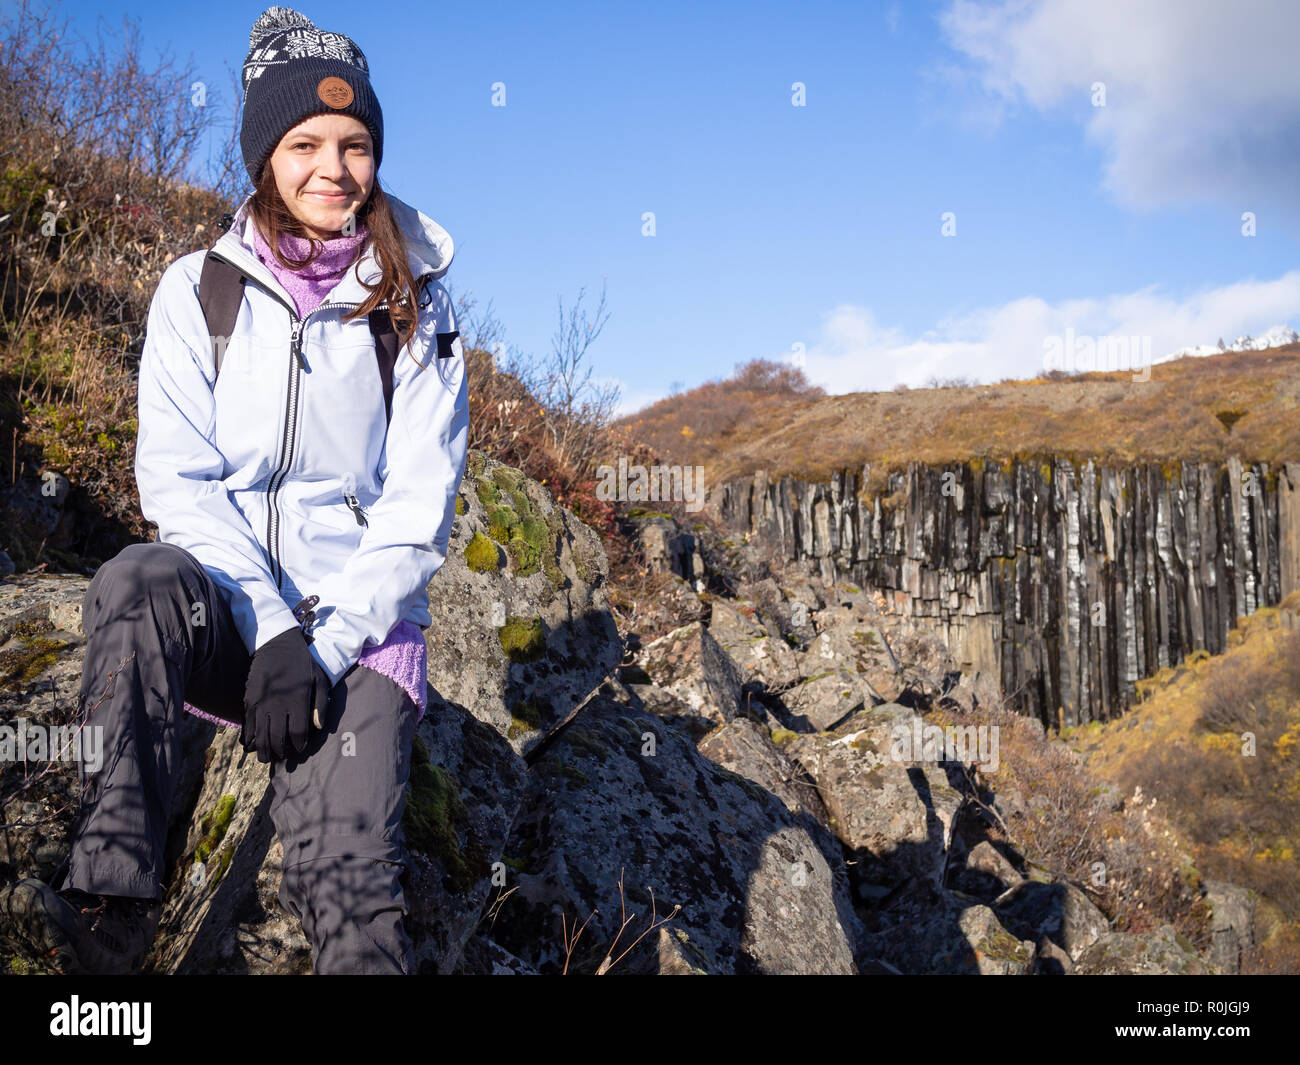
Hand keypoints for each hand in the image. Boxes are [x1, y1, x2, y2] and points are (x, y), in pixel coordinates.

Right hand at [241, 627, 331, 762]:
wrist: (277, 644)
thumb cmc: (302, 663)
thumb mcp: (320, 679)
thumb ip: (321, 704)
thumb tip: (319, 727)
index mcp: (298, 700)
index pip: (298, 732)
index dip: (299, 744)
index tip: (299, 749)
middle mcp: (278, 704)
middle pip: (277, 737)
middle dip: (280, 751)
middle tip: (281, 758)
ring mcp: (261, 702)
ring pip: (260, 734)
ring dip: (263, 749)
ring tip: (266, 758)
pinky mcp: (249, 699)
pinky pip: (247, 724)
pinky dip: (249, 737)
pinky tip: (251, 745)